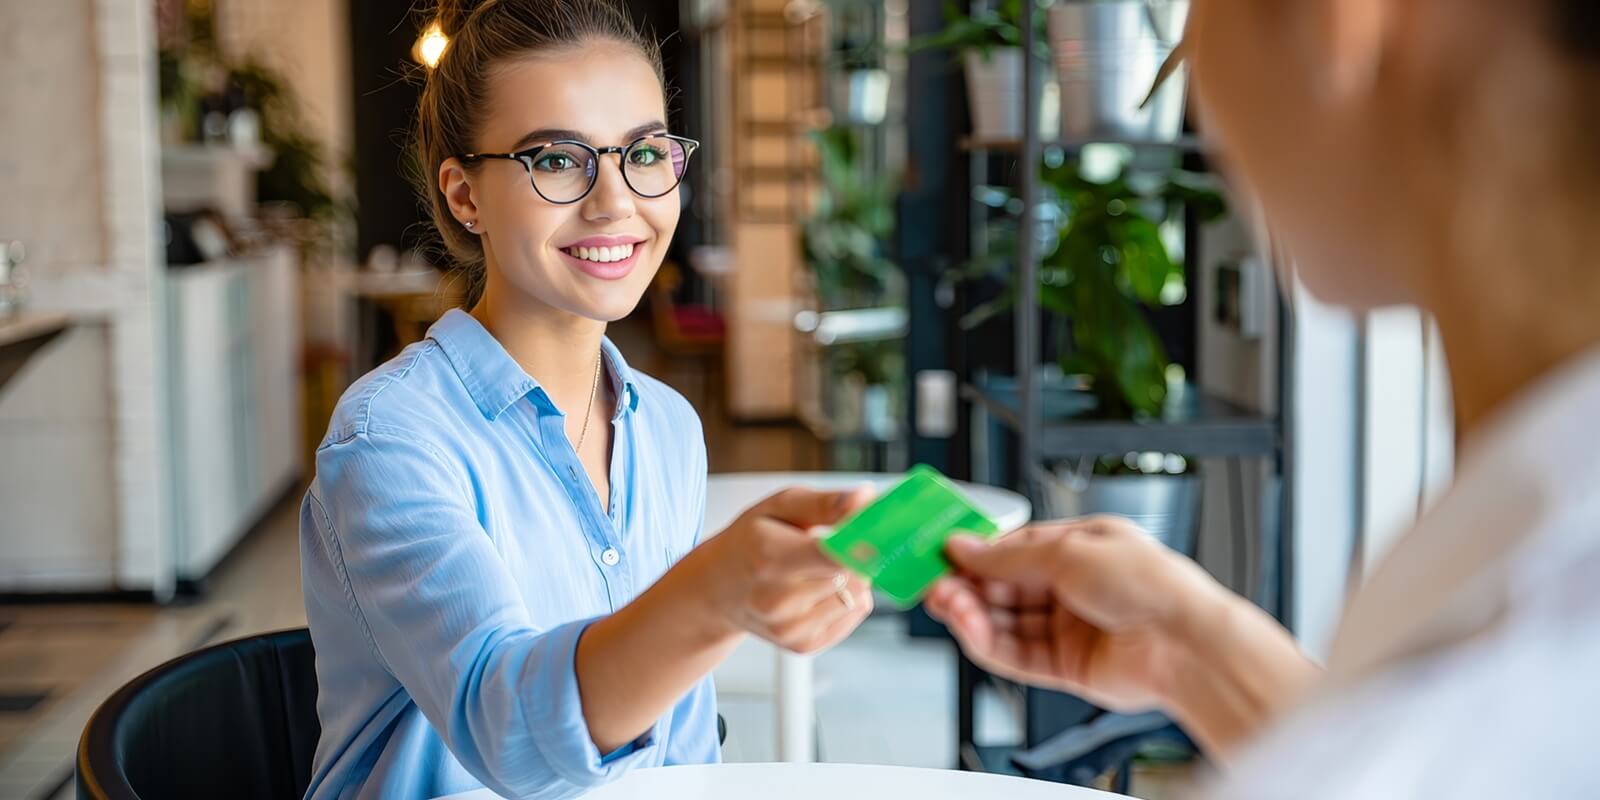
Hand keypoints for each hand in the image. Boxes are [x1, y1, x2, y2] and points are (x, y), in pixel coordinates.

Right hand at [689, 487, 874, 653]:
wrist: (717, 590)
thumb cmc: (750, 541)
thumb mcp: (779, 506)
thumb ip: (825, 502)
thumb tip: (866, 498)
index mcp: (769, 557)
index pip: (834, 555)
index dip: (864, 542)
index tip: (882, 530)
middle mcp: (777, 600)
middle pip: (854, 575)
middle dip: (858, 554)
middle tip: (839, 542)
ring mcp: (789, 629)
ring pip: (859, 595)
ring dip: (853, 576)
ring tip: (820, 567)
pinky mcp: (802, 646)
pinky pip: (854, 614)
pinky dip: (848, 598)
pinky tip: (819, 589)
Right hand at [925, 516, 1232, 712]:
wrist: (1184, 643)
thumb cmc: (1151, 585)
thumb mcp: (1069, 551)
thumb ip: (1009, 557)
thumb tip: (966, 548)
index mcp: (1079, 548)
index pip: (1013, 549)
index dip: (976, 553)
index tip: (940, 553)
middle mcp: (1072, 587)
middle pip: (1003, 588)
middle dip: (966, 585)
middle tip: (934, 583)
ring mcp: (1068, 628)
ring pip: (1004, 622)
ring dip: (971, 614)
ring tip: (948, 606)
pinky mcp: (1065, 667)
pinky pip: (1015, 655)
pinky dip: (987, 643)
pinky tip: (969, 630)